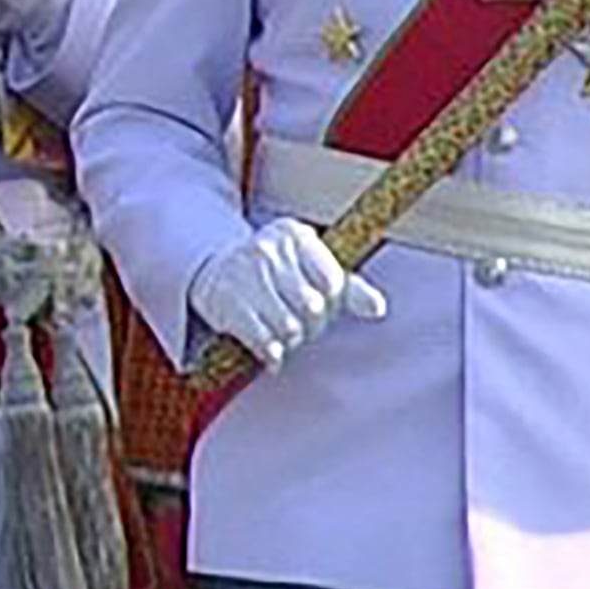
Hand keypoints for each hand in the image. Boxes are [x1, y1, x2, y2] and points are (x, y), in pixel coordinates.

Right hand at [187, 216, 386, 366]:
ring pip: (290, 327)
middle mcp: (268, 249)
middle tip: (301, 323)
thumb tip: (378, 309)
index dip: (332, 303)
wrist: (211, 268)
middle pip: (314, 307)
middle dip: (313, 324)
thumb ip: (350, 287)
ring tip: (285, 334)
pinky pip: (265, 342)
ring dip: (292, 340)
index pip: (333, 282)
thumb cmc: (275, 272)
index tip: (319, 304)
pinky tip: (271, 352)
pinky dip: (273, 355)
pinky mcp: (228, 304)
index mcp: (294, 234)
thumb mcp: (310, 266)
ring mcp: (245, 276)